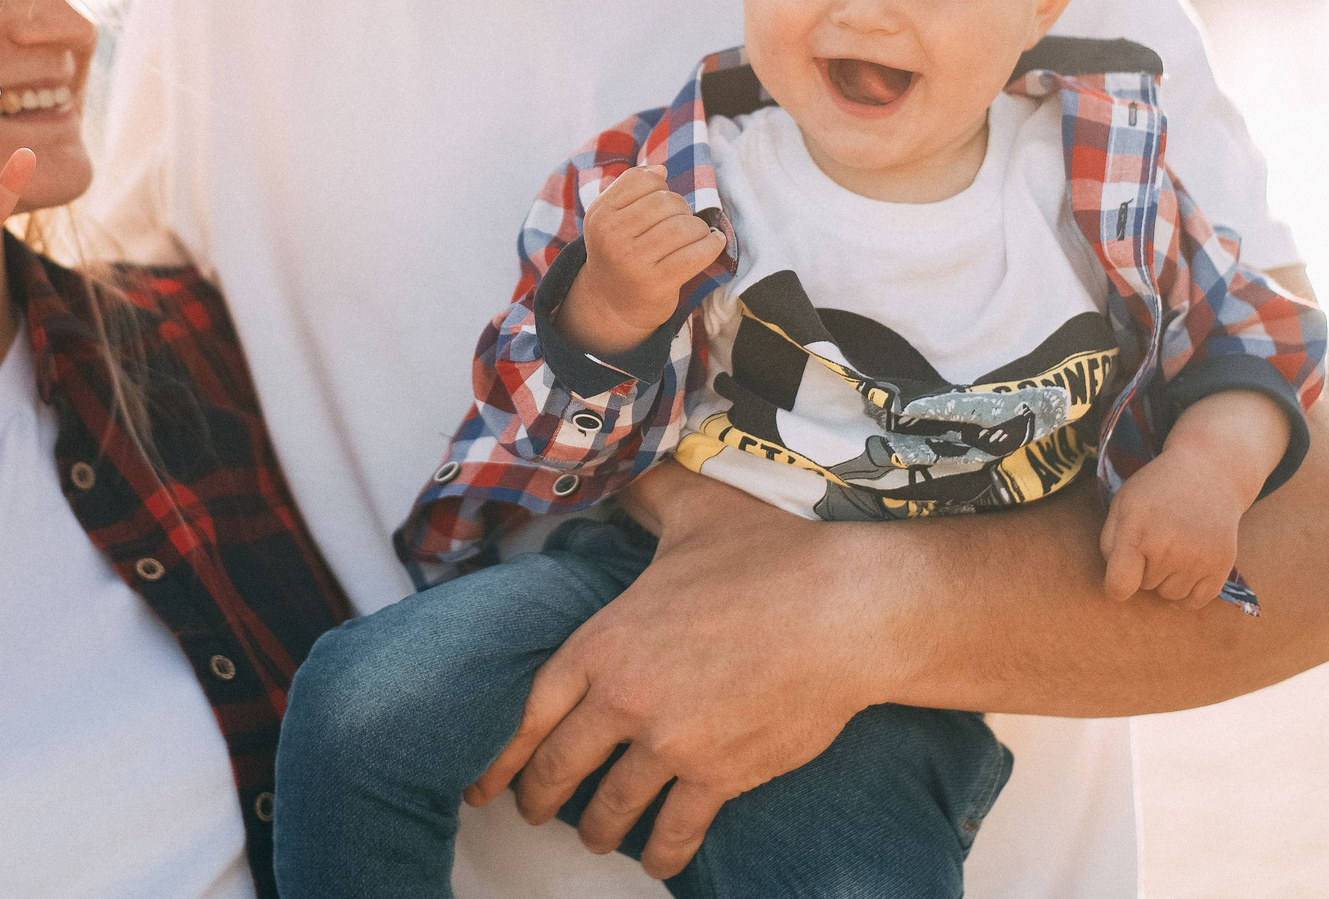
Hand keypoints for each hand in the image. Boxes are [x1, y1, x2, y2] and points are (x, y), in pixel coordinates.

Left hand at [467, 467, 897, 878]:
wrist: (845, 611)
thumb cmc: (770, 556)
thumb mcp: (693, 509)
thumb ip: (647, 494)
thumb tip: (624, 468)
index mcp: (605, 641)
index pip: (532, 709)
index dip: (503, 751)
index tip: (484, 779)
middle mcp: (625, 699)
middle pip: (560, 766)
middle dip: (540, 797)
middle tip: (533, 812)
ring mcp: (671, 744)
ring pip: (612, 808)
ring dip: (598, 829)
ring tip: (594, 837)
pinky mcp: (721, 776)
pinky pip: (677, 830)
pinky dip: (663, 853)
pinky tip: (657, 860)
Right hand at [559, 166, 724, 354]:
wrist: (610, 304)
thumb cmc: (619, 253)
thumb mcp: (611, 218)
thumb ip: (632, 189)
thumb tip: (661, 168)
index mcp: (600, 215)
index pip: (642, 180)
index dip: (661, 187)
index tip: (663, 204)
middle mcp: (612, 236)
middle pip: (666, 202)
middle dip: (682, 208)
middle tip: (681, 223)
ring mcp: (633, 261)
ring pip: (683, 226)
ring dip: (699, 228)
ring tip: (696, 235)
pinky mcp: (656, 283)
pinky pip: (695, 254)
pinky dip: (712, 245)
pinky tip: (714, 243)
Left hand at [1098, 458, 1245, 610]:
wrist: (1208, 474)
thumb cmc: (1156, 491)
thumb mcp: (1122, 505)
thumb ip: (1110, 544)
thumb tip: (1116, 581)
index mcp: (1138, 533)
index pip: (1119, 586)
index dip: (1115, 587)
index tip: (1120, 577)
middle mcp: (1169, 550)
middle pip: (1144, 588)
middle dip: (1144, 569)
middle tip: (1156, 538)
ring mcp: (1198, 559)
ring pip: (1170, 596)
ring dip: (1167, 579)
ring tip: (1174, 546)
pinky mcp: (1222, 567)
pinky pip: (1196, 602)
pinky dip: (1188, 592)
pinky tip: (1187, 566)